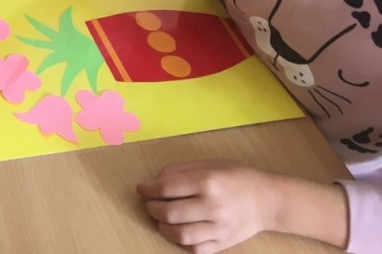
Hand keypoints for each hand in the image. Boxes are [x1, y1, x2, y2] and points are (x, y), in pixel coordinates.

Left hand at [137, 161, 282, 252]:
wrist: (267, 200)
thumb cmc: (235, 177)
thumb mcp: (207, 164)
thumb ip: (179, 171)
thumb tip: (154, 181)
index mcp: (207, 182)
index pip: (166, 188)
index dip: (147, 189)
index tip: (141, 189)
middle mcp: (213, 206)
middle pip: (169, 213)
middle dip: (152, 208)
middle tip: (151, 204)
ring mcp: (219, 228)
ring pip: (179, 235)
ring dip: (163, 227)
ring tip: (162, 219)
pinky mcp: (223, 244)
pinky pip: (195, 248)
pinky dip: (182, 242)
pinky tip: (180, 230)